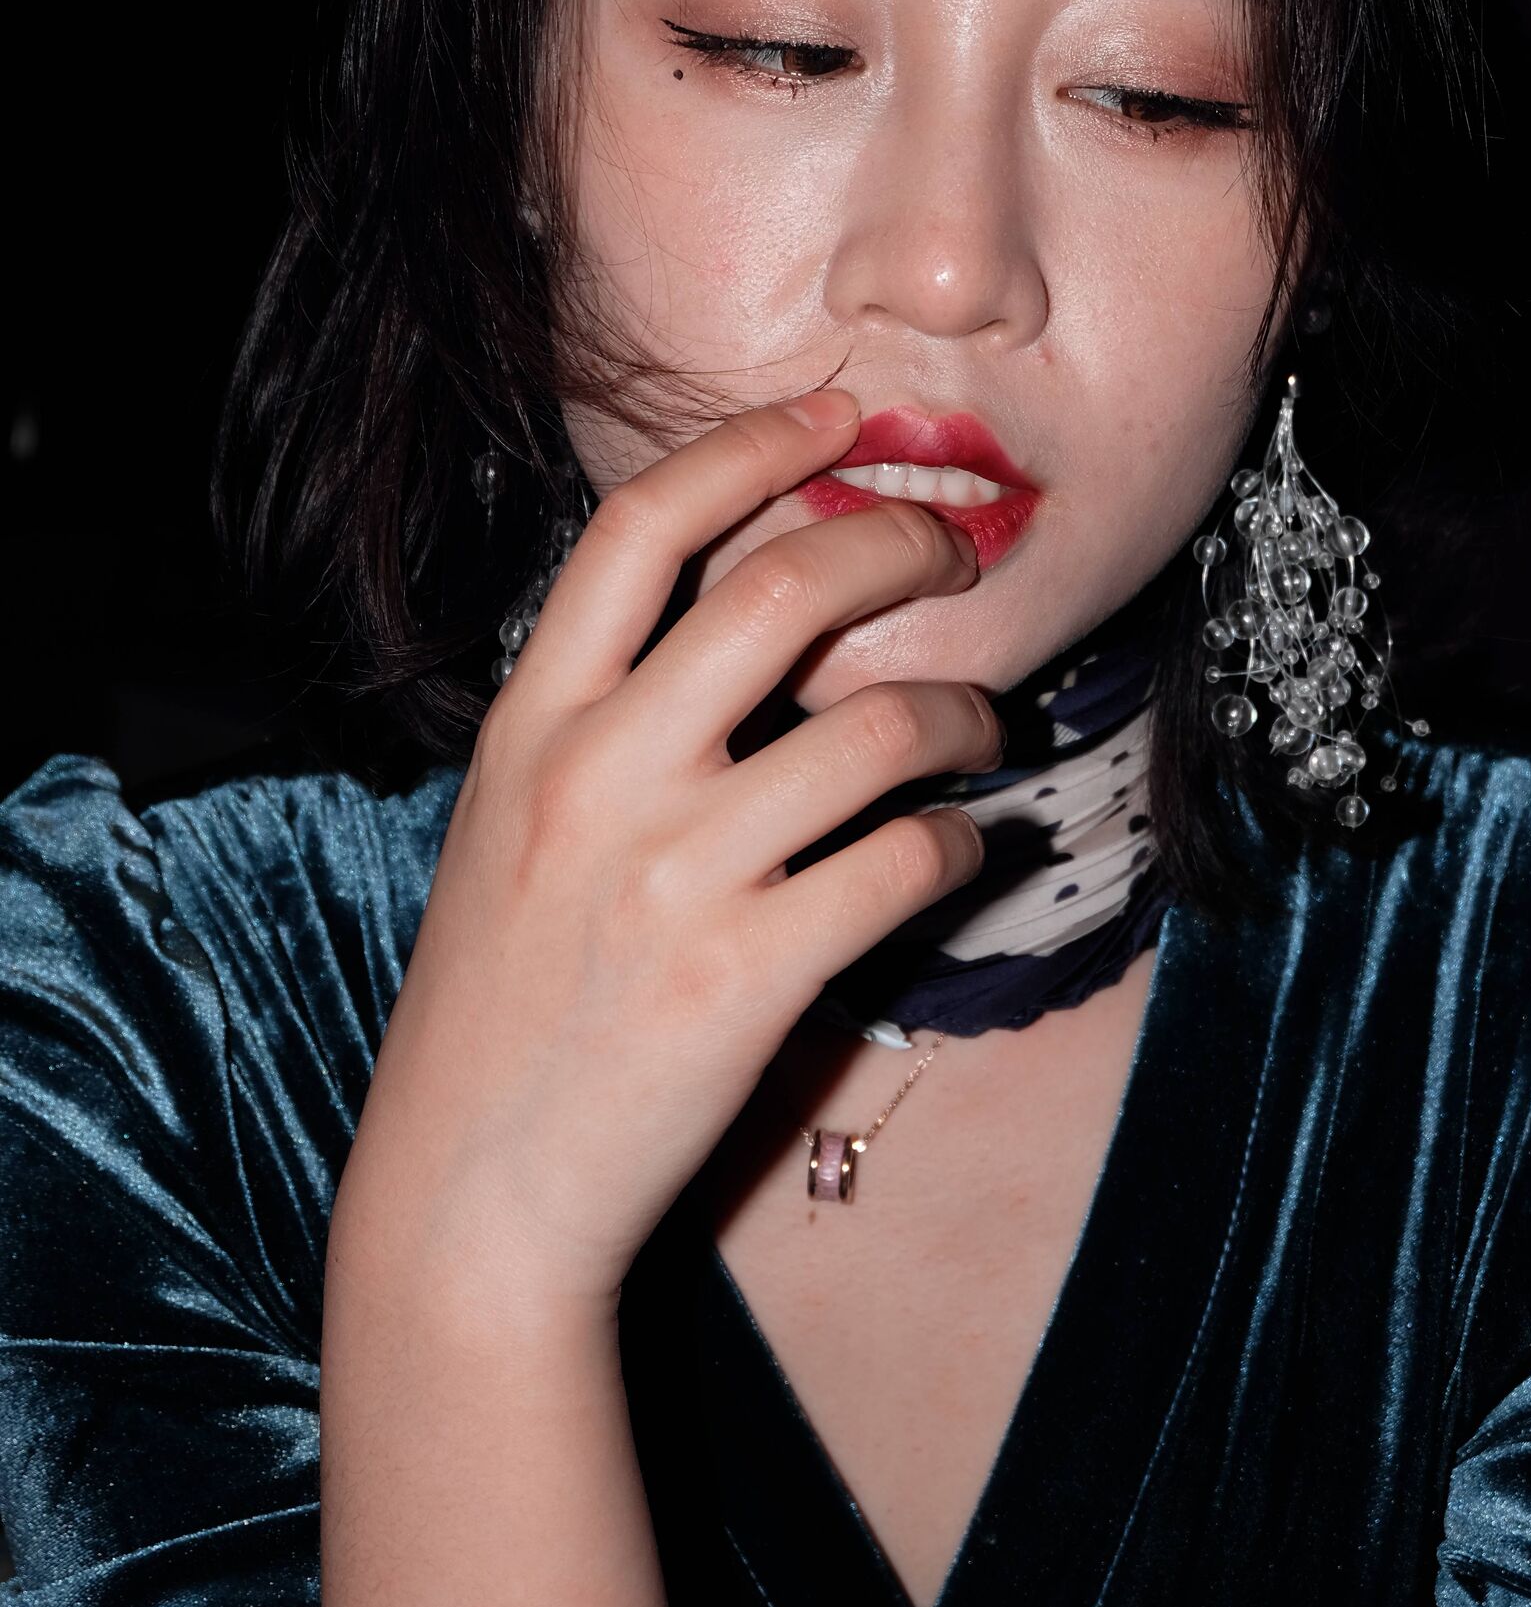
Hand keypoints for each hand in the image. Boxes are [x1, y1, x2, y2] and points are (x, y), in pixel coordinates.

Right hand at [329, 387, 999, 1314]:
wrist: (469, 1193)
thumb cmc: (502, 1002)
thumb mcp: (508, 823)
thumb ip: (599, 718)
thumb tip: (743, 614)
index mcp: (531, 722)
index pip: (639, 526)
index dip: (749, 444)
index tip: (832, 413)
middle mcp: (598, 774)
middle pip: (782, 588)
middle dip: (896, 544)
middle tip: (950, 553)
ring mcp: (674, 875)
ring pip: (881, 726)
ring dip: (968, 711)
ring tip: (985, 728)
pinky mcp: (748, 976)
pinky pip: (909, 861)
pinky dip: (963, 840)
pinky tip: (958, 847)